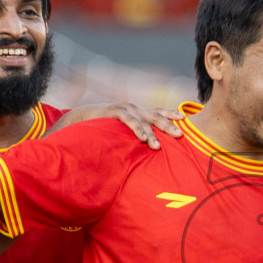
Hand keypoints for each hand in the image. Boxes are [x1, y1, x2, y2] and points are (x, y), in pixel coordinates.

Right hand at [51, 103, 184, 148]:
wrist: (78, 119)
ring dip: (152, 133)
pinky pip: (129, 119)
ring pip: (143, 120)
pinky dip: (137, 128)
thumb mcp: (122, 134)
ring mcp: (124, 108)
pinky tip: (143, 139)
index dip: (171, 116)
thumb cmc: (102, 129)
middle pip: (156, 116)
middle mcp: (134, 109)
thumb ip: (135, 140)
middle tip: (181, 135)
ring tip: (157, 147)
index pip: (158, 113)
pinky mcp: (114, 111)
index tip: (185, 121)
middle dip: (169, 125)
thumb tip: (149, 154)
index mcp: (138, 113)